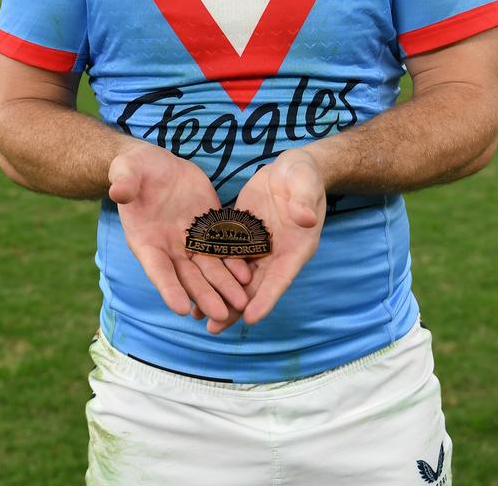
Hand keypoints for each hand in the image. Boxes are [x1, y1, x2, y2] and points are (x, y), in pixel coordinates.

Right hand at [108, 142, 251, 322]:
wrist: (155, 164)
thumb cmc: (135, 169)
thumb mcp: (126, 170)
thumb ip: (124, 182)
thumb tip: (118, 191)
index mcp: (145, 241)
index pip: (158, 270)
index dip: (168, 288)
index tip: (181, 309)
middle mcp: (169, 248)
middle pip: (188, 277)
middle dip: (205, 295)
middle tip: (222, 315)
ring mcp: (191, 239)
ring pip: (209, 268)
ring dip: (225, 285)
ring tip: (241, 302)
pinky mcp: (209, 226)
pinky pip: (223, 247)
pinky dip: (234, 261)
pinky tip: (249, 274)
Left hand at [200, 148, 326, 333]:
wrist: (291, 169)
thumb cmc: (304, 176)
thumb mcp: (306, 184)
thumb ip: (304, 201)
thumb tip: (305, 218)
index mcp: (296, 248)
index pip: (280, 278)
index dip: (266, 298)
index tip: (250, 318)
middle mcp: (275, 253)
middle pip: (255, 287)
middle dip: (235, 308)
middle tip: (214, 328)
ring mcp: (258, 245)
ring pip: (237, 277)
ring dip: (220, 294)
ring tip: (198, 315)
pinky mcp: (242, 233)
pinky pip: (226, 255)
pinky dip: (212, 270)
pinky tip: (192, 281)